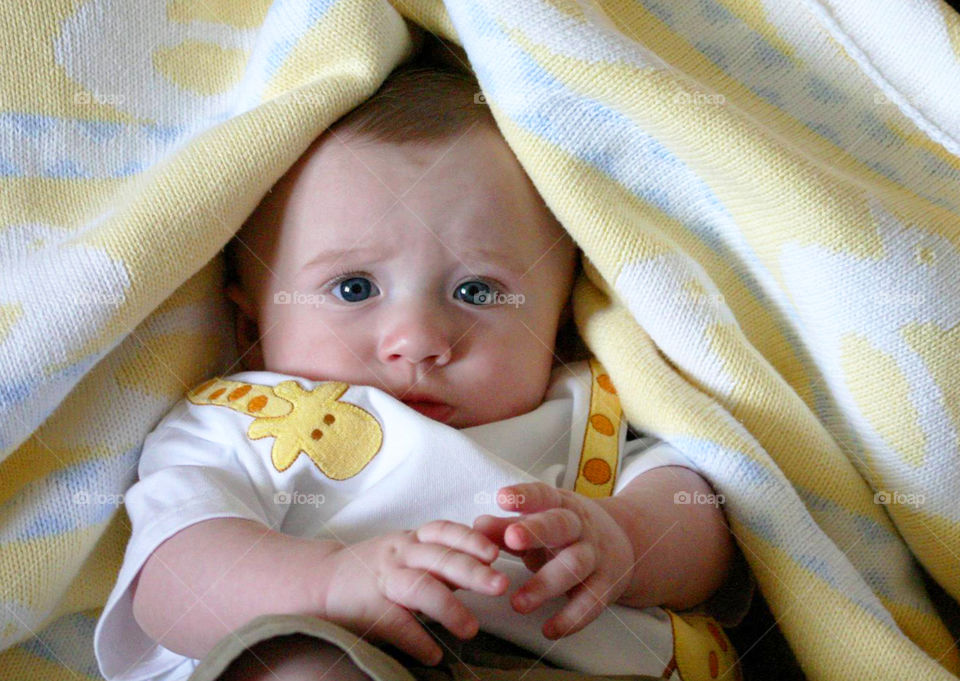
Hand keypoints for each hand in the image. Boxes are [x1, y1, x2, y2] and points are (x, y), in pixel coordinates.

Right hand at [317, 520, 507, 664]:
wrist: (317, 582)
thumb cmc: (373, 571)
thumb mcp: (406, 555)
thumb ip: (441, 560)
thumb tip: (486, 567)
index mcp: (412, 540)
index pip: (444, 531)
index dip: (470, 539)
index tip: (495, 550)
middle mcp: (399, 555)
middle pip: (439, 558)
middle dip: (472, 570)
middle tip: (500, 585)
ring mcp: (383, 580)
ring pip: (420, 587)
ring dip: (449, 607)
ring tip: (471, 630)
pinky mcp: (367, 609)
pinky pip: (395, 624)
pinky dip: (416, 639)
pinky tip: (434, 654)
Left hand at [473, 482, 634, 638]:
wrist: (626, 543)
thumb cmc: (564, 533)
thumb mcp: (537, 523)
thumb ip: (505, 527)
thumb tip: (475, 527)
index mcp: (559, 505)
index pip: (542, 495)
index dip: (524, 496)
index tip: (502, 498)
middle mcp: (580, 527)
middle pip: (560, 526)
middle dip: (536, 531)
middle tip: (511, 539)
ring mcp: (595, 556)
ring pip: (574, 566)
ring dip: (546, 584)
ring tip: (517, 603)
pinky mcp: (605, 586)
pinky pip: (590, 603)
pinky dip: (570, 618)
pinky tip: (548, 630)